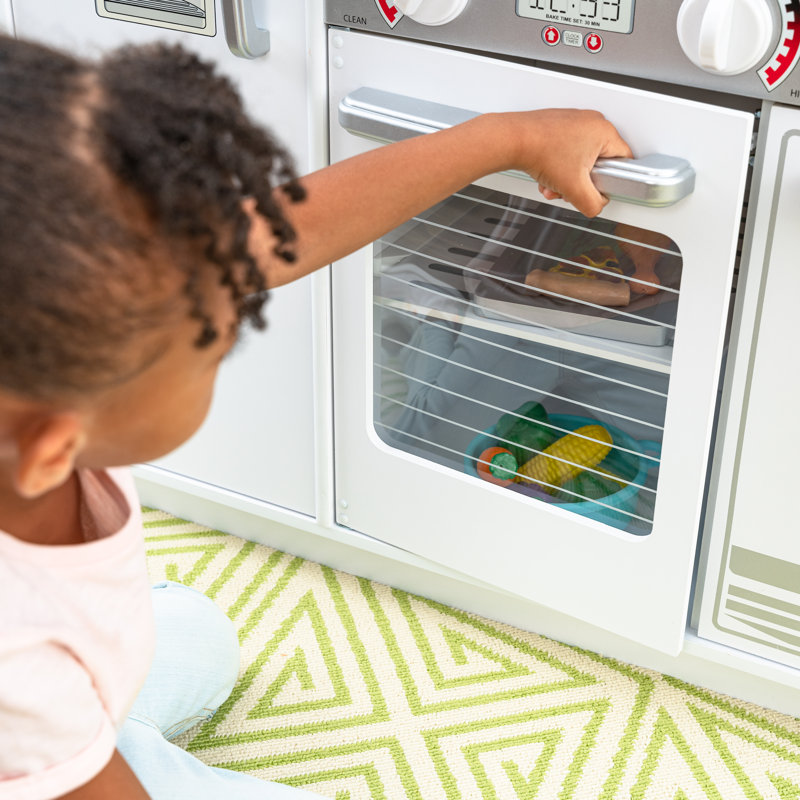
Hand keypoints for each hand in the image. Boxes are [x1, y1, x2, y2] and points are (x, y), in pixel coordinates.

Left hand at [499, 109, 632, 216]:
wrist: (512, 140)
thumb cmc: (541, 152)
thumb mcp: (575, 189)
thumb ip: (593, 204)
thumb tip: (597, 206)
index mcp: (605, 131)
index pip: (624, 162)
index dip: (611, 181)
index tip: (597, 189)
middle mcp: (591, 122)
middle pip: (598, 163)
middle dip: (580, 183)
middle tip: (569, 188)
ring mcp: (574, 121)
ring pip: (579, 160)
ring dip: (565, 179)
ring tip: (552, 183)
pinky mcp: (558, 125)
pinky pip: (565, 152)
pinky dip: (556, 167)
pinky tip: (545, 175)